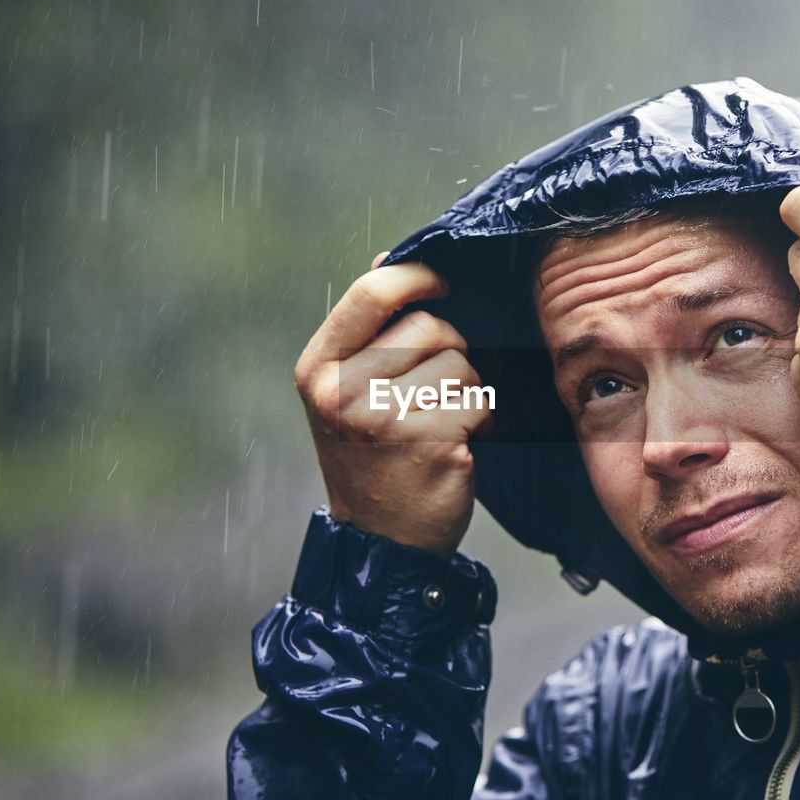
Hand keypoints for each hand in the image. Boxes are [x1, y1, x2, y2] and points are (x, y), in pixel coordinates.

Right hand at [293, 252, 491, 556]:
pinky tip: (458, 443)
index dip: (416, 277)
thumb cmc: (373, 458)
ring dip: (467, 389)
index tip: (441, 284)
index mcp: (318, 369)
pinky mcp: (427, 444)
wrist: (382, 541)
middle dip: (449, 351)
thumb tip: (387, 258)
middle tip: (437, 389)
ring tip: (444, 420)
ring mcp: (383, 419)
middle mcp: (342, 392)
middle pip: (428, 327)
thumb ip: (368, 330)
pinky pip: (478, 401)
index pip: (371, 292)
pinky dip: (481, 420)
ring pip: (459, 364)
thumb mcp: (349, 392)